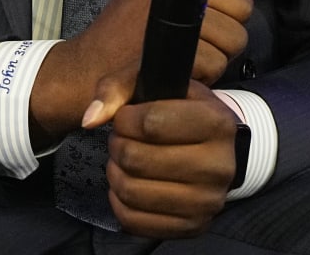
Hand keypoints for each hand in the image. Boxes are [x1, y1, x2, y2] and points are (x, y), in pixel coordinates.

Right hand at [30, 0, 279, 145]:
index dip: (228, 4)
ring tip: (186, 58)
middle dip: (227, 32)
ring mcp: (164, 6)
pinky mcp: (163, 44)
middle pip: (241, 5)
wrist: (88, 68)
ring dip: (217, 57)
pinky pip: (212, 60)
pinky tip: (181, 72)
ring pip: (233, 37)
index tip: (202, 17)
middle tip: (194, 42)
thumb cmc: (131, 33)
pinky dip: (203, 74)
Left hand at [104, 81, 236, 237]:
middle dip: (118, 144)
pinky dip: (119, 200)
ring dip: (116, 171)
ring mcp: (207, 201)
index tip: (127, 116)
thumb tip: (90, 119)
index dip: (125, 118)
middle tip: (123, 138)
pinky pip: (133, 220)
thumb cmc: (181, 111)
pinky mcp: (192, 226)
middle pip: (136, 158)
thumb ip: (118, 88)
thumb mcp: (156, 84)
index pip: (151, 123)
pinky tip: (128, 182)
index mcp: (217, 122)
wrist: (216, 149)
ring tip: (124, 159)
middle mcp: (219, 165)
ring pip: (131, 190)